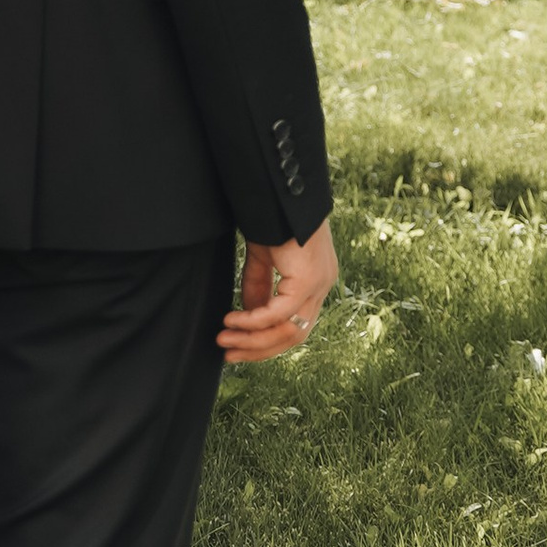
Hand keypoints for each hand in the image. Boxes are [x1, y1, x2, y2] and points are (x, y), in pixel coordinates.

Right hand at [219, 220, 338, 366]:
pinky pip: (279, 313)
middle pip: (293, 336)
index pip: (295, 325)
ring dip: (253, 340)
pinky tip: (232, 320)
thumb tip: (249, 316)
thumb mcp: (264, 258)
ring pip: (288, 331)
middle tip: (229, 354)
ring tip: (224, 338)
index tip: (238, 348)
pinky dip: (253, 321)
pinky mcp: (309, 280)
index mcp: (316, 280)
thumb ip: (259, 286)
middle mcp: (323, 285)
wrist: (283, 193)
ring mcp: (319, 284)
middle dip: (258, 349)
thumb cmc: (276, 217)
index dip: (266, 341)